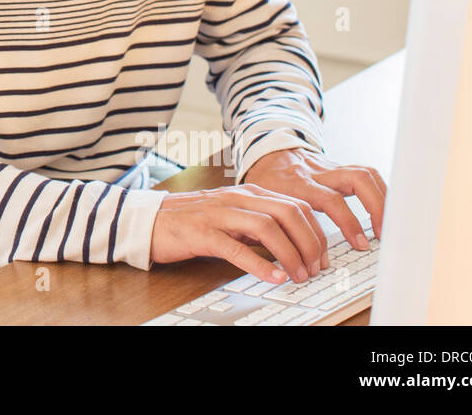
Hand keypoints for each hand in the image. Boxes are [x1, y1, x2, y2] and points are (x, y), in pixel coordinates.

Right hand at [149, 184, 329, 284]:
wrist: (148, 219)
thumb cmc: (190, 219)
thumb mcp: (231, 215)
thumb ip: (257, 221)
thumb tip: (292, 242)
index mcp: (247, 193)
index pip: (296, 205)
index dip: (316, 232)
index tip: (324, 256)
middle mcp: (237, 199)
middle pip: (288, 213)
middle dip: (310, 243)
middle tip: (317, 268)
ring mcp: (219, 214)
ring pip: (268, 228)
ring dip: (291, 254)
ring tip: (299, 275)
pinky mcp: (202, 233)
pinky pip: (236, 248)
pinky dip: (259, 264)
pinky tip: (273, 277)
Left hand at [242, 148, 386, 250]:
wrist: (266, 155)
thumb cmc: (266, 183)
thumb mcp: (267, 203)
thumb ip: (281, 226)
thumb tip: (292, 261)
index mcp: (299, 185)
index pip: (330, 200)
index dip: (349, 222)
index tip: (360, 244)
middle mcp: (318, 174)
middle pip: (356, 178)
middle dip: (376, 207)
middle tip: (382, 235)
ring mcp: (331, 169)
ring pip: (365, 173)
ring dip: (382, 198)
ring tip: (389, 224)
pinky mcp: (339, 168)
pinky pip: (365, 175)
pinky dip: (379, 191)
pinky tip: (385, 210)